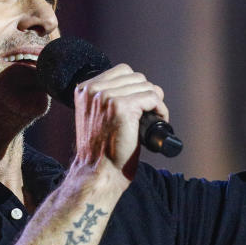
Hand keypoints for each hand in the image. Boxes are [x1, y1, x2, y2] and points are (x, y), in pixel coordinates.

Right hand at [73, 64, 166, 179]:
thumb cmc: (100, 151)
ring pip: (146, 86)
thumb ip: (105, 98)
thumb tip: (136, 86)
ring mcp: (107, 97)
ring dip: (155, 102)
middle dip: (146, 94)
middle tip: (149, 113)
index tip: (139, 103)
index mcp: (84, 89)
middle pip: (136, 77)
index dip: (135, 86)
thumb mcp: (94, 116)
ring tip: (154, 118)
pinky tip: (159, 120)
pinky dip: (161, 109)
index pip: (122, 71)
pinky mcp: (122, 107)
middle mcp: (93, 90)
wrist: (98, 172)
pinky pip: (152, 98)